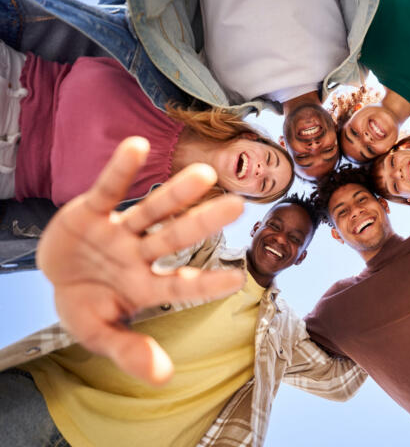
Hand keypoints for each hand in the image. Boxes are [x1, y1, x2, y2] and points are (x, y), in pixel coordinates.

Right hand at [37, 137, 245, 384]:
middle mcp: (140, 255)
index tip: (240, 279)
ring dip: (175, 193)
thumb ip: (129, 350)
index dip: (207, 282)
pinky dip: (120, 170)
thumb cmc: (86, 303)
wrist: (55, 274)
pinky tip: (136, 146)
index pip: (181, 284)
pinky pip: (108, 189)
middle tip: (236, 205)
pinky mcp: (93, 211)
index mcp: (145, 286)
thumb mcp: (99, 332)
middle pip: (175, 237)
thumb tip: (164, 377)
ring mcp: (119, 231)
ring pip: (151, 210)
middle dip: (203, 222)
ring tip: (203, 174)